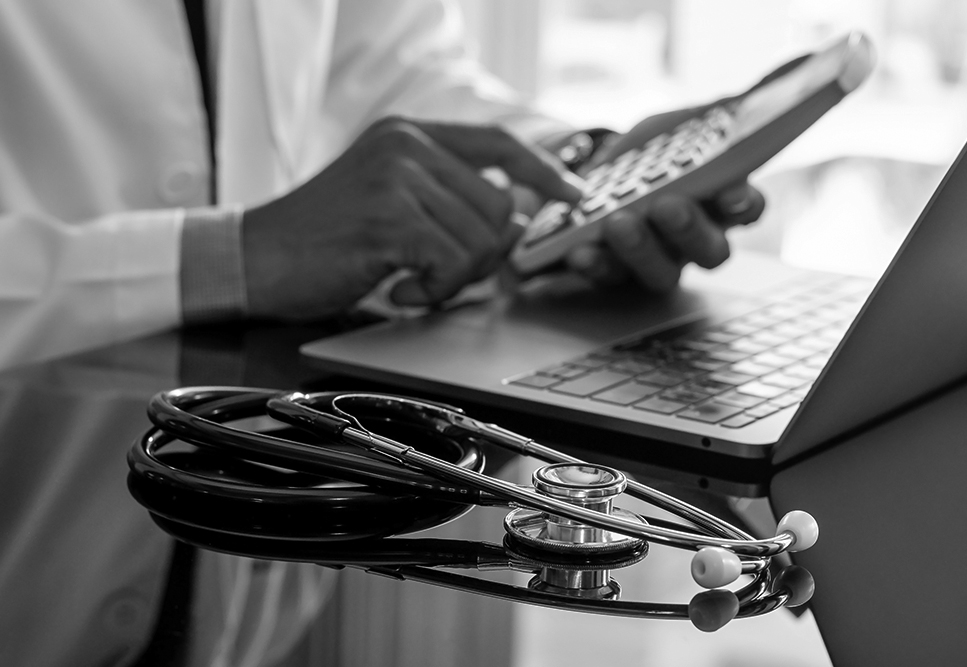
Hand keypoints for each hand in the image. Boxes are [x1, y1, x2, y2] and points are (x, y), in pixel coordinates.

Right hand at [242, 117, 581, 318]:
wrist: (251, 259)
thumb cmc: (320, 240)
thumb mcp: (388, 202)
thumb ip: (446, 200)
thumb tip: (516, 222)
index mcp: (408, 134)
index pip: (498, 143)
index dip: (542, 171)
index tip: (573, 194)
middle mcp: (406, 143)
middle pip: (499, 205)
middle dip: (484, 255)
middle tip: (439, 276)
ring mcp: (397, 176)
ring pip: (481, 237)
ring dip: (453, 278)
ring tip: (408, 282)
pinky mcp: (388, 216)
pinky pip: (452, 262)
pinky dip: (432, 290)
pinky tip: (395, 290)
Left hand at [569, 107, 764, 290]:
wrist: (601, 169)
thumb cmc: (653, 149)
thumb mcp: (676, 127)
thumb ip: (702, 124)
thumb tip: (728, 107)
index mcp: (721, 202)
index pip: (747, 209)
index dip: (742, 204)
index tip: (730, 194)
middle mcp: (698, 239)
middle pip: (710, 251)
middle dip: (688, 228)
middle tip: (666, 205)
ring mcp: (661, 261)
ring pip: (663, 272)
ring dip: (640, 249)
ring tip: (617, 222)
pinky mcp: (620, 273)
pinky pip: (610, 276)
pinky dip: (595, 263)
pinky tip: (581, 250)